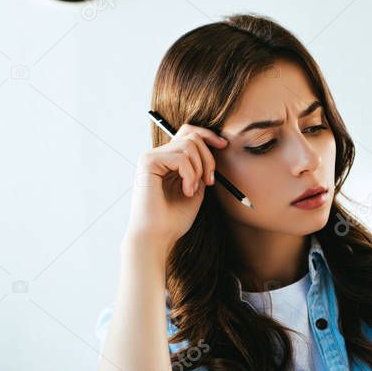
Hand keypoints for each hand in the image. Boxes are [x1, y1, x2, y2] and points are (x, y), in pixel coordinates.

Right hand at [124, 122, 227, 253]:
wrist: (157, 237)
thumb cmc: (174, 219)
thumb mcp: (196, 189)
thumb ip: (200, 168)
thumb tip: (215, 146)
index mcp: (168, 160)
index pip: (188, 133)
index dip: (208, 135)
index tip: (224, 145)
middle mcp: (158, 155)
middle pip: (191, 135)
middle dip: (208, 156)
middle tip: (210, 180)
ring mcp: (151, 156)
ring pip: (188, 144)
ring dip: (199, 169)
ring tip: (193, 190)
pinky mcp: (147, 162)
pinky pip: (180, 158)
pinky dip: (190, 175)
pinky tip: (186, 192)